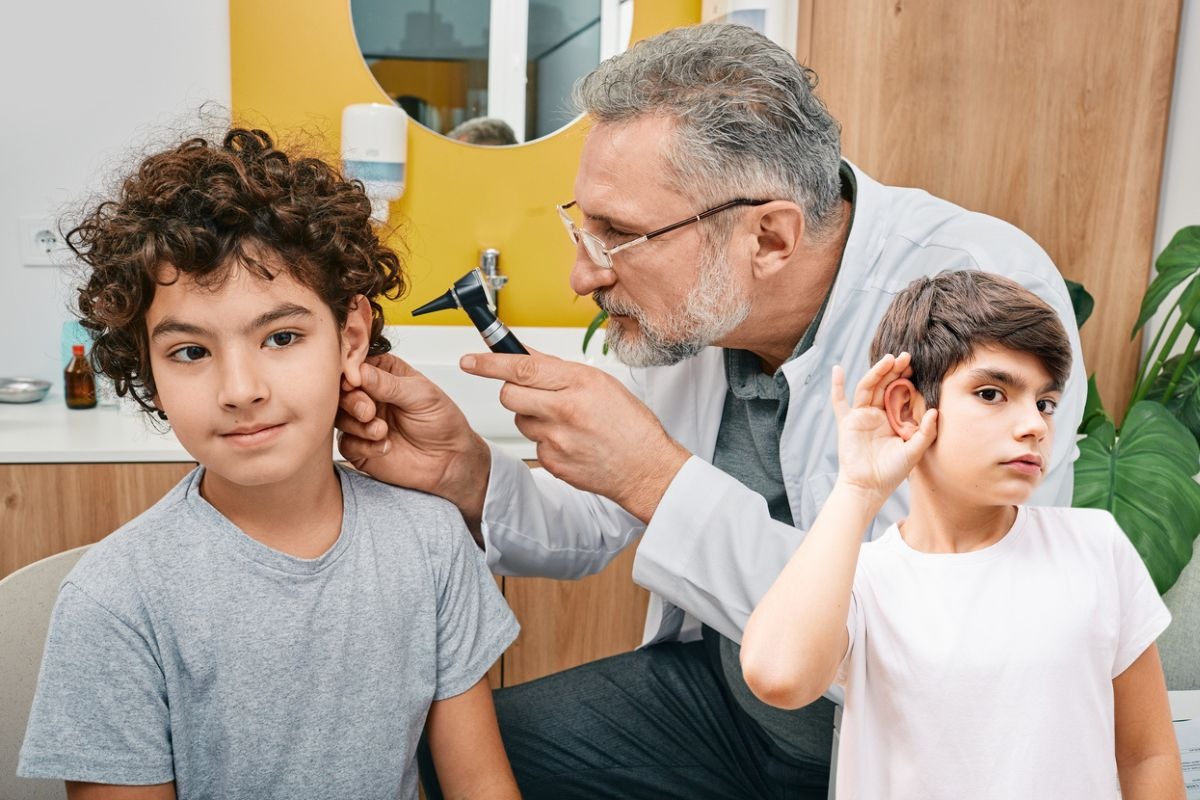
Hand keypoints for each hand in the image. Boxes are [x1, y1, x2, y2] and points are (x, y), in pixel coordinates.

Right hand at [336, 354, 490, 524]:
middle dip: (352, 401)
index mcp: (384, 373)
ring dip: (358, 425)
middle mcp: (369, 395)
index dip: (351, 372)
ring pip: (338, 417)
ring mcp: (362, 420)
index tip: (354, 381)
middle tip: (369, 411)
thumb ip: (389, 384)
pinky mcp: (360, 446)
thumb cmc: (442, 422)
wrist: (449, 459)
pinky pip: (346, 443)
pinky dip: (364, 446)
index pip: (356, 364)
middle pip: (341, 390)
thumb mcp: (421, 395)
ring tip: (382, 431)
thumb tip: (360, 371)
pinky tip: (385, 446)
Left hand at [460, 350, 689, 522]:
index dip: (490, 362)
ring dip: (534, 417)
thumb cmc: (630, 424)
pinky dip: (546, 441)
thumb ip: (557, 369)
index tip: (469, 360)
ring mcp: (556, 440)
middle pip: (509, 395)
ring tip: (566, 422)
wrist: (646, 469)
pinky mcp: (552, 463)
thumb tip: (523, 353)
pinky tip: (571, 442)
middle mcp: (565, 410)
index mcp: (579, 383)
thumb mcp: (600, 383)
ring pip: (521, 420)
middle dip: (514, 392)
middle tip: (536, 394)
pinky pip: (534, 445)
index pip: (522, 367)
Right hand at [832, 353, 936, 502]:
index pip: (900, 393)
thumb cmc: (892, 472)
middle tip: (905, 357)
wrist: (869, 487)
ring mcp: (861, 417)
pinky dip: (837, 386)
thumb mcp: (914, 451)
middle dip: (894, 370)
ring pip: (868, 388)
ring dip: (876, 373)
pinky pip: (839, 402)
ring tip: (888, 360)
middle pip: (884, 386)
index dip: (906, 379)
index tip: (916, 367)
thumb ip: (925, 432)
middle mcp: (877, 414)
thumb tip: (935, 410)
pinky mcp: (847, 423)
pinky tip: (837, 369)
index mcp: (893, 419)